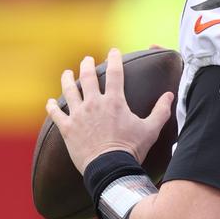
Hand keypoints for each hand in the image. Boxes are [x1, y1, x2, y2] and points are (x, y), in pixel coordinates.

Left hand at [46, 48, 173, 174]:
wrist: (110, 167)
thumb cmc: (131, 149)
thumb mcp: (151, 129)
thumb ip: (160, 111)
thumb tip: (169, 95)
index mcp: (114, 101)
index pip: (115, 73)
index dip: (114, 59)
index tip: (113, 51)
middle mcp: (94, 103)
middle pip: (88, 77)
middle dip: (87, 65)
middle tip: (87, 60)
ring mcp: (79, 115)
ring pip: (69, 91)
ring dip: (67, 80)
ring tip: (66, 74)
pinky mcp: (68, 128)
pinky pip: (56, 114)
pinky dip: (52, 107)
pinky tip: (50, 102)